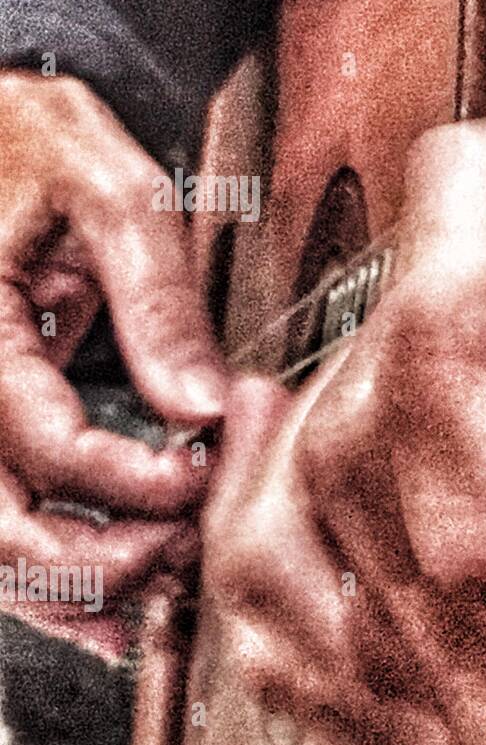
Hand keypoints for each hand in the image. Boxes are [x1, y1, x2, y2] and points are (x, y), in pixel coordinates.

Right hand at [0, 71, 220, 643]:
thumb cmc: (40, 139)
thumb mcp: (117, 197)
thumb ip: (157, 305)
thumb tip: (203, 407)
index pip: (46, 443)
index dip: (134, 481)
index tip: (205, 476)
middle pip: (0, 521)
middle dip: (98, 557)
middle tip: (182, 550)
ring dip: (69, 584)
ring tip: (146, 605)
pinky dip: (45, 568)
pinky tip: (99, 595)